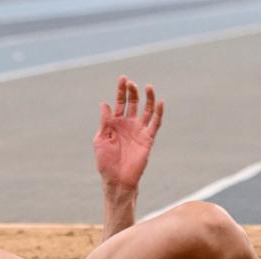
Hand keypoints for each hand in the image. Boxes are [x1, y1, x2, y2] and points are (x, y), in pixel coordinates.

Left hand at [93, 75, 163, 190]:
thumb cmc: (106, 162)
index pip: (119, 102)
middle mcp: (128, 124)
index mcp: (115, 123)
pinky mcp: (148, 139)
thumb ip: (105, 121)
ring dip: (147, 98)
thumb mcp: (100, 139)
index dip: (121, 90)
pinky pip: (155, 124)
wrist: (117, 179)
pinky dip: (158, 113)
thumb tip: (104, 103)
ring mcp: (139, 131)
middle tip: (131, 83)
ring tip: (148, 86)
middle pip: (133, 103)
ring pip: (146, 110)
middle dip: (132, 92)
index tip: (123, 78)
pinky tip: (160, 102)